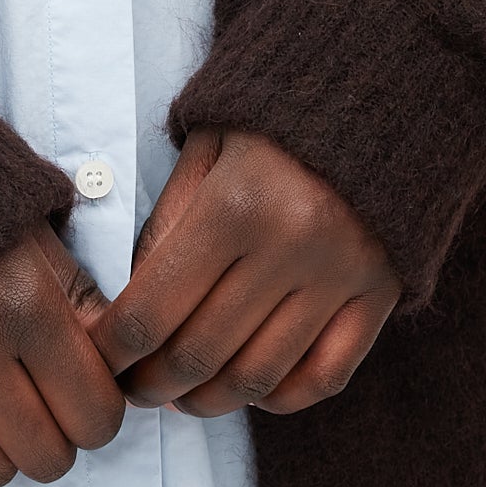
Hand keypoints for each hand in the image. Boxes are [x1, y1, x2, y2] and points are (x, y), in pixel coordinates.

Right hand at [0, 225, 128, 486]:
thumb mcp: (37, 243)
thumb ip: (83, 307)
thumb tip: (117, 372)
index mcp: (24, 303)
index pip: (94, 413)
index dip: (101, 410)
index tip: (87, 391)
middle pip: (47, 458)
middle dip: (58, 438)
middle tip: (45, 402)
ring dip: (5, 447)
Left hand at [89, 130, 400, 416]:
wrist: (386, 84)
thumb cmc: (277, 115)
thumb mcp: (206, 147)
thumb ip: (166, 226)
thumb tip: (135, 310)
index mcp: (235, 205)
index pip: (152, 313)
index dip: (114, 353)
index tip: (99, 363)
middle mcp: (292, 248)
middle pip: (199, 355)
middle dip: (152, 386)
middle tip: (134, 390)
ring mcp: (342, 276)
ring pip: (258, 377)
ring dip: (208, 402)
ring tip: (183, 396)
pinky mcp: (382, 293)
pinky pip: (325, 376)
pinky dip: (280, 398)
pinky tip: (251, 389)